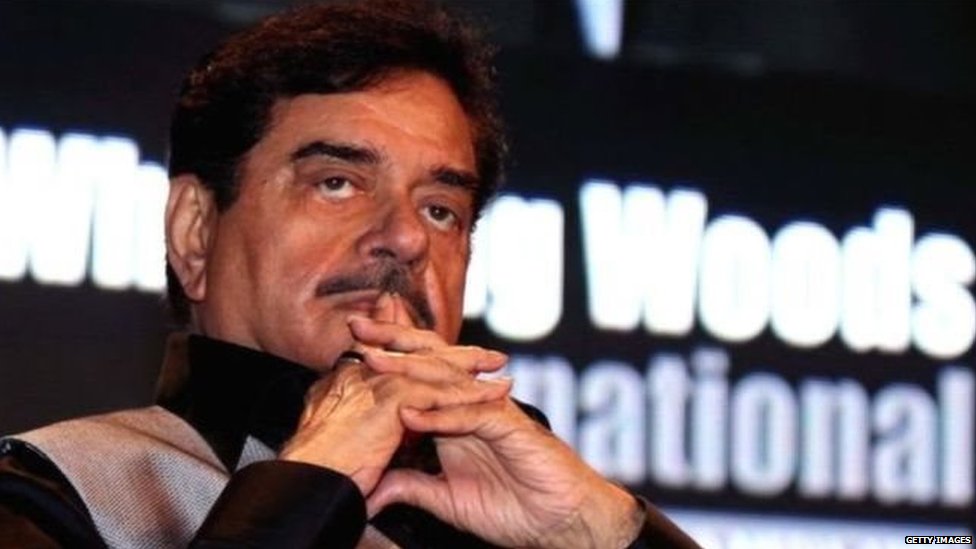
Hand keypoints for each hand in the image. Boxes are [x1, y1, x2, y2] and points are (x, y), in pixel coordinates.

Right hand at [278, 293, 510, 495]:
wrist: (305, 483)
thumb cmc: (315, 470)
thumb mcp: (341, 444)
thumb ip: (362, 438)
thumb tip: (372, 444)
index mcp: (350, 381)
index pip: (395, 359)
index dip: (425, 356)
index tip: (449, 357)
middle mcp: (364, 374)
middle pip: (418, 354)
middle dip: (455, 354)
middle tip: (486, 354)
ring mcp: (379, 383)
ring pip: (433, 368)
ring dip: (469, 369)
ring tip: (498, 369)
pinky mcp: (394, 400)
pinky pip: (440, 393)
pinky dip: (468, 395)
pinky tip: (489, 397)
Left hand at [354, 298, 643, 548]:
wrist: (559, 521)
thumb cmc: (513, 507)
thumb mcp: (447, 499)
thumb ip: (411, 486)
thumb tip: (370, 490)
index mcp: (456, 413)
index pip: (418, 374)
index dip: (386, 357)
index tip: (348, 348)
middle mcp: (472, 403)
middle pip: (431, 360)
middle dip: (392, 341)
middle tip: (356, 327)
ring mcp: (492, 411)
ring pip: (447, 381)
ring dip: (409, 371)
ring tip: (374, 362)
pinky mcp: (510, 427)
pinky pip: (471, 416)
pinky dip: (441, 417)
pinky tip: (412, 415)